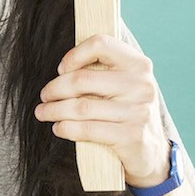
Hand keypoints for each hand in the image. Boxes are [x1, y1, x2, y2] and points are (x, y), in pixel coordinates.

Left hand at [33, 34, 170, 187]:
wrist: (151, 151)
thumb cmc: (127, 111)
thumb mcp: (124, 84)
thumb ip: (103, 70)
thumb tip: (64, 67)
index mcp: (138, 65)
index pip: (101, 44)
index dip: (74, 55)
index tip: (62, 69)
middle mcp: (141, 85)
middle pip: (82, 79)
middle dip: (55, 88)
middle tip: (44, 96)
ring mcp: (137, 112)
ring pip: (80, 107)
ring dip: (53, 110)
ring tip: (43, 112)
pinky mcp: (130, 136)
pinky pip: (86, 129)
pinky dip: (66, 128)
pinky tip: (58, 128)